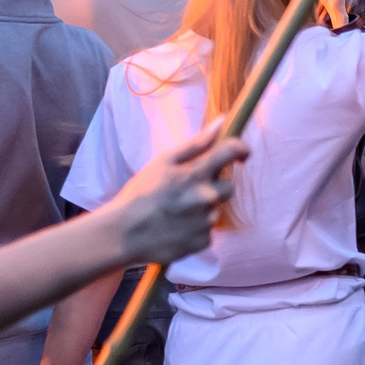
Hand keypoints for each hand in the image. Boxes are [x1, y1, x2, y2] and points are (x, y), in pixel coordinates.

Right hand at [102, 125, 248, 264]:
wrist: (123, 234)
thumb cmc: (140, 193)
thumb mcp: (163, 162)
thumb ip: (195, 144)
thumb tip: (221, 122)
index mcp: (196, 174)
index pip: (232, 152)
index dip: (241, 149)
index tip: (241, 154)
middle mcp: (206, 197)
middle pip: (229, 187)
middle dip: (214, 186)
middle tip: (188, 190)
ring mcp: (206, 221)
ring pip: (215, 210)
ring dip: (202, 209)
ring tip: (176, 212)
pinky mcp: (203, 242)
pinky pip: (207, 231)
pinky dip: (196, 228)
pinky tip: (176, 227)